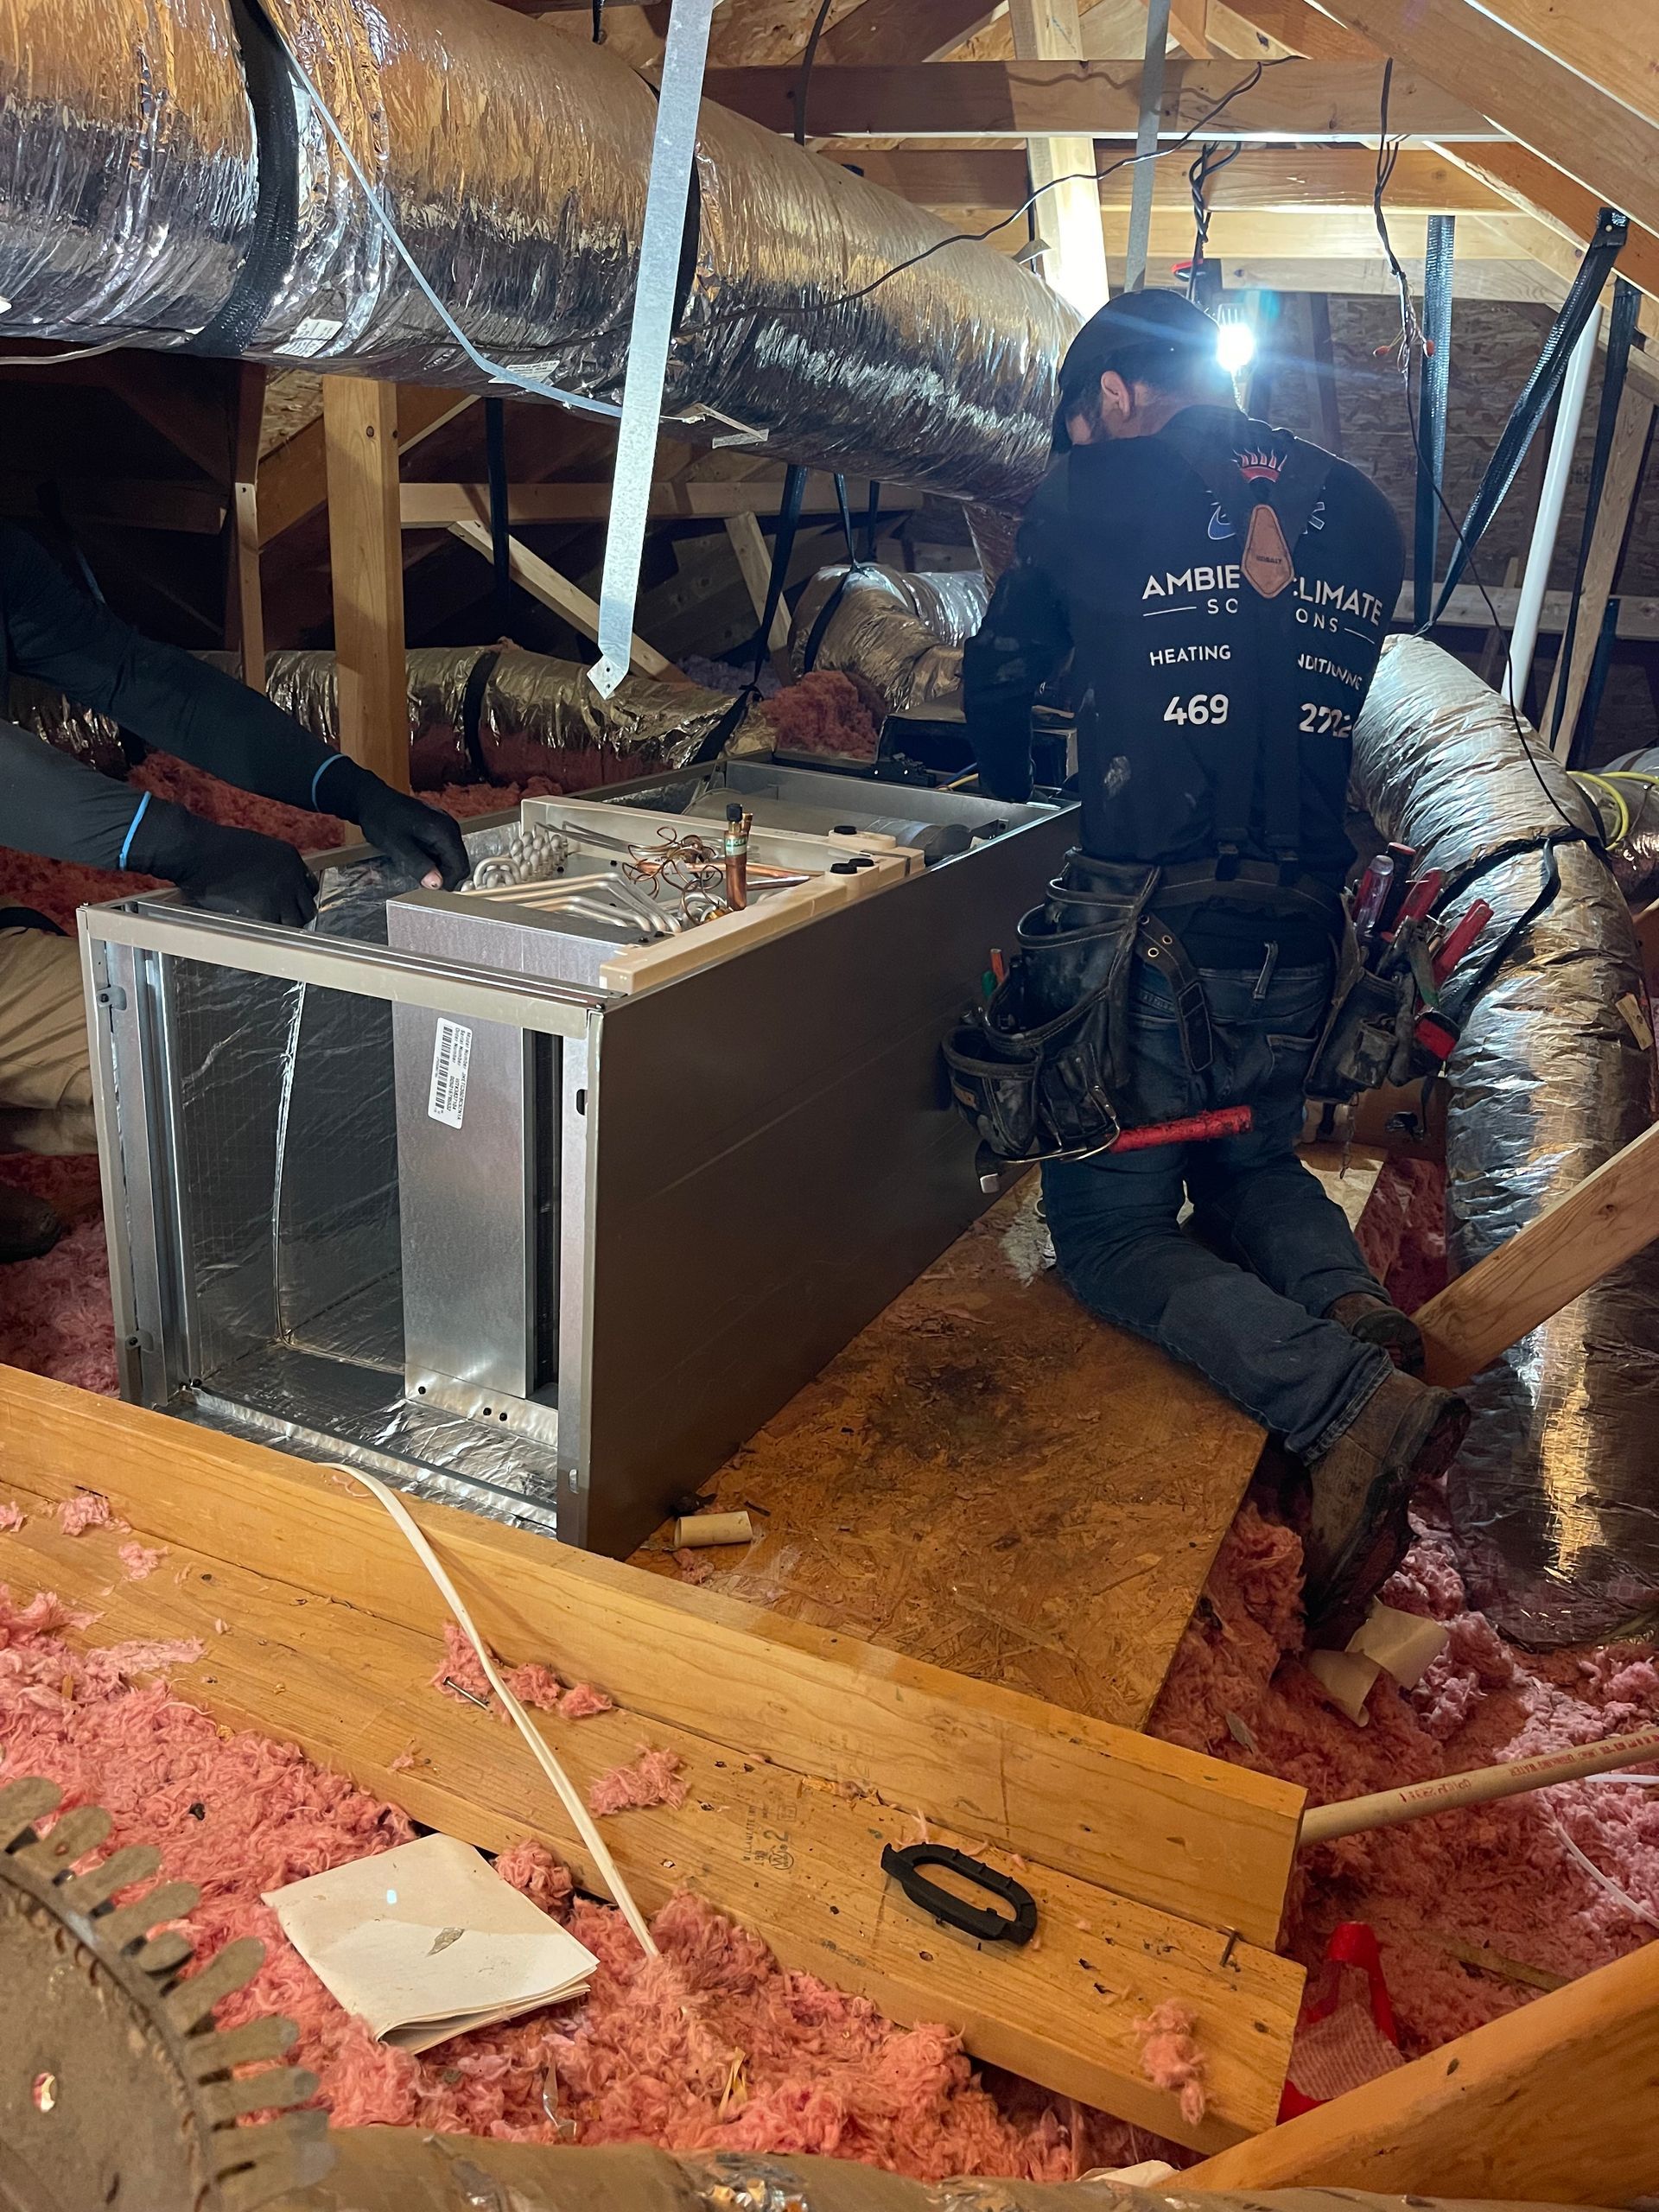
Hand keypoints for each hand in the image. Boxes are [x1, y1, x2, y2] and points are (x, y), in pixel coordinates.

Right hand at [126, 801, 317, 925]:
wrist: (197, 851)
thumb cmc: (216, 847)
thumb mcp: (257, 848)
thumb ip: (272, 868)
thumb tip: (271, 887)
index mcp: (291, 859)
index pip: (309, 888)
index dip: (298, 899)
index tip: (287, 906)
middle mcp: (292, 877)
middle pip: (306, 908)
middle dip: (294, 916)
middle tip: (278, 923)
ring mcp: (280, 896)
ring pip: (294, 923)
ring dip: (282, 928)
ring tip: (266, 931)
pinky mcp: (264, 912)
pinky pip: (274, 931)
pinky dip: (266, 935)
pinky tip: (256, 934)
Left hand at [324, 762, 467, 888]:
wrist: (371, 800)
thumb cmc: (381, 819)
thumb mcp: (397, 847)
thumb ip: (419, 866)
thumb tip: (437, 884)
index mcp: (444, 831)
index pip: (459, 867)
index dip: (446, 882)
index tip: (428, 887)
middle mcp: (450, 827)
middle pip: (458, 863)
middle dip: (442, 875)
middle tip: (419, 877)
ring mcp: (445, 826)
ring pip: (451, 859)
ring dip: (436, 867)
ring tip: (414, 862)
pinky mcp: (439, 828)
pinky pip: (443, 851)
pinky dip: (433, 859)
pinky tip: (416, 855)